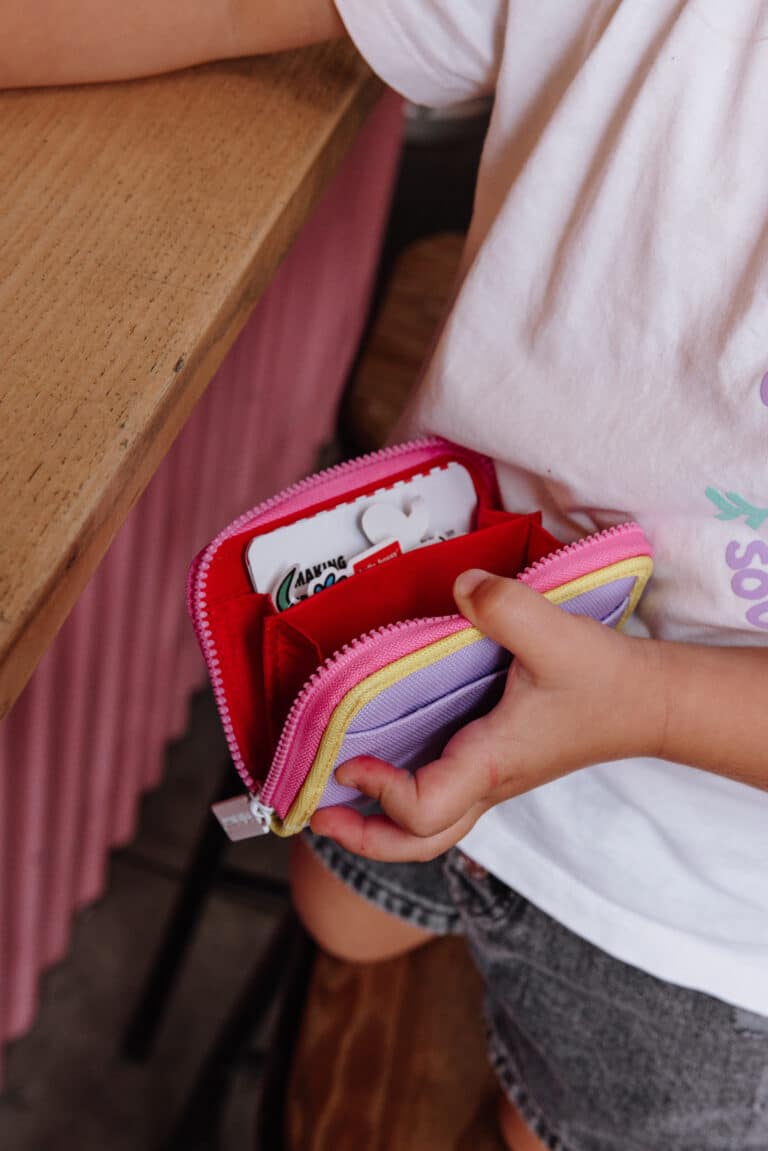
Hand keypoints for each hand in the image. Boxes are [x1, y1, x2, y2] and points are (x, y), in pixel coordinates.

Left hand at [310, 569, 665, 860]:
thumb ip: (505, 608)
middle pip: (417, 842)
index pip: (422, 809)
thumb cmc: (604, 679)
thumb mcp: (555, 634)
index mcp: (491, 762)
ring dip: (379, 821)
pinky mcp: (495, 762)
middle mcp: (485, 781)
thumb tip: (460, 587)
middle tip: (318, 812)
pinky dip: (403, 795)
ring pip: (428, 827)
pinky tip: (384, 759)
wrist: (647, 702)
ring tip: (338, 793)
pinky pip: (441, 796)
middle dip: (363, 837)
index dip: (380, 792)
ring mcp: (490, 777)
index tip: (353, 757)